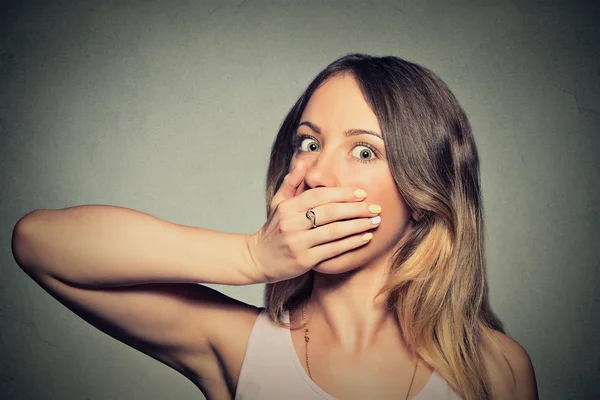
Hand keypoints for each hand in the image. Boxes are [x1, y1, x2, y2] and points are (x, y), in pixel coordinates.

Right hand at [246, 160, 381, 282]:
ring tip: (375, 221)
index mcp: (287, 207)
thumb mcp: (278, 203)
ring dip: (358, 226)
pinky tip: (365, 237)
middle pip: (330, 212)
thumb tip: (303, 162)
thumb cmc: (274, 229)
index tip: (362, 193)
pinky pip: (333, 250)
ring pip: (334, 231)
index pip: (318, 196)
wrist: (258, 259)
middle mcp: (291, 224)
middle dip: (356, 209)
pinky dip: (351, 243)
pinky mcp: (303, 260)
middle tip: (376, 207)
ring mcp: (297, 243)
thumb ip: (292, 182)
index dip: (342, 193)